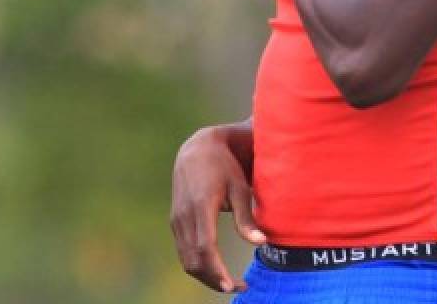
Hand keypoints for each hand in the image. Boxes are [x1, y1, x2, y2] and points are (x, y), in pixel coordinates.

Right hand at [170, 126, 265, 292]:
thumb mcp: (239, 187)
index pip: (205, 248)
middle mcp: (184, 215)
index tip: (232, 285)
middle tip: (238, 287)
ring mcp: (176, 219)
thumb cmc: (224, 168)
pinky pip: (184, 251)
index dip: (217, 270)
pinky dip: (198, 265)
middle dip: (214, 279)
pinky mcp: (175, 222)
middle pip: (194, 260)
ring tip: (229, 282)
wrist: (197, 149)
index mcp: (201, 206)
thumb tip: (261, 243)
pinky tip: (216, 269)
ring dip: (206, 276)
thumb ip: (246, 217)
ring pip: (186, 259)